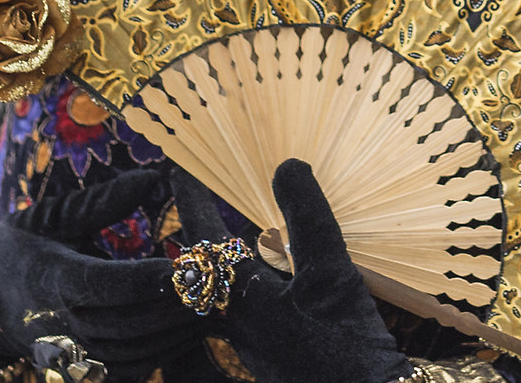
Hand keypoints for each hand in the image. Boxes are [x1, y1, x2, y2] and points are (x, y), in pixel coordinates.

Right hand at [0, 168, 207, 374]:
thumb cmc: (27, 241)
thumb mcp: (55, 214)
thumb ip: (103, 201)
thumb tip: (154, 177)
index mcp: (50, 278)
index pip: (104, 284)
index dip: (146, 279)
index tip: (185, 266)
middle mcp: (55, 322)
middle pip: (123, 324)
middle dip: (170, 308)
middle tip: (211, 290)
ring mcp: (62, 353)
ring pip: (126, 355)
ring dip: (171, 337)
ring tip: (209, 313)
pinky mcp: (70, 370)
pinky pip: (119, 373)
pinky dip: (154, 359)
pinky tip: (183, 336)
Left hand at [172, 160, 412, 382]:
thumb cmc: (344, 343)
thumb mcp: (331, 272)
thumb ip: (308, 217)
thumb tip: (286, 164)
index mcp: (239, 298)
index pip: (203, 237)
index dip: (192, 199)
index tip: (176, 167)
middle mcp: (234, 321)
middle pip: (200, 271)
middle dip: (195, 234)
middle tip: (191, 199)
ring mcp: (248, 342)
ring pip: (216, 295)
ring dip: (216, 263)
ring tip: (220, 234)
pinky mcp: (267, 355)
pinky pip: (236, 315)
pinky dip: (239, 290)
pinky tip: (260, 283)